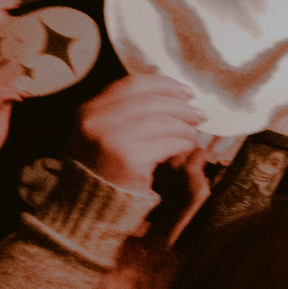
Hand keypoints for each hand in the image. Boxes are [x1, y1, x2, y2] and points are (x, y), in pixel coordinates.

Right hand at [71, 74, 206, 191]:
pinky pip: (168, 143)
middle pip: (151, 101)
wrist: (95, 204)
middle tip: (199, 115)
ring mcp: (112, 139)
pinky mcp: (130, 159)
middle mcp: (96, 122)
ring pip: (163, 122)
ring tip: (193, 135)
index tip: (186, 92)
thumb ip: (130, 110)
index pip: (132, 84)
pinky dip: (183, 143)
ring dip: (186, 128)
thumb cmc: (109, 165)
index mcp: (88, 111)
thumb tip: (177, 93)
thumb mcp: (107, 131)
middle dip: (181, 106)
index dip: (164, 84)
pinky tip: (187, 147)